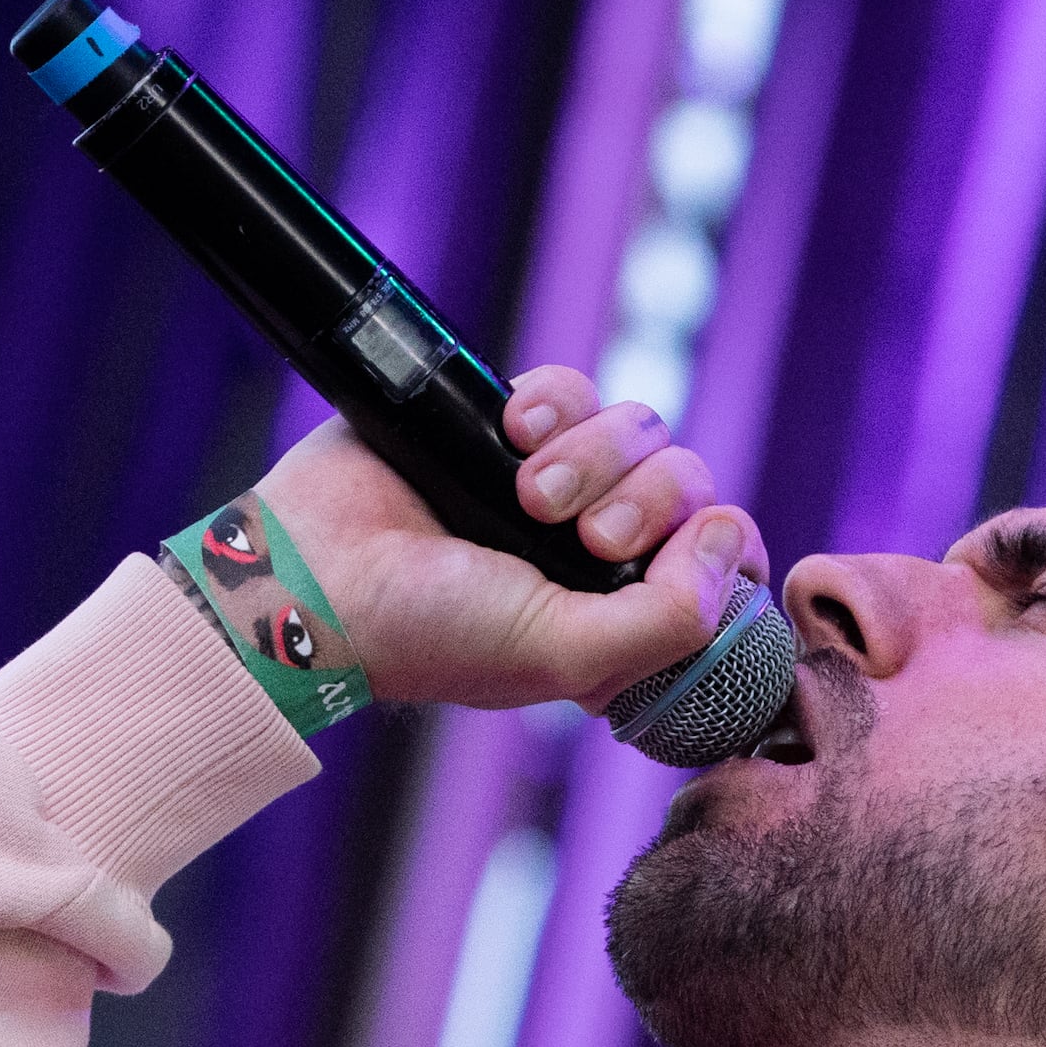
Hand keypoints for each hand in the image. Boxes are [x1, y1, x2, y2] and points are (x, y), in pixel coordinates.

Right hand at [253, 367, 762, 714]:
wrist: (320, 572)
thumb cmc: (432, 633)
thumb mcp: (567, 658)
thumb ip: (671, 620)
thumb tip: (725, 535)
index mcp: (619, 615)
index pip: (720, 564)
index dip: (718, 547)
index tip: (680, 553)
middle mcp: (593, 551)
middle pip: (685, 483)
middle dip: (646, 500)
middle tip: (586, 535)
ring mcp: (553, 484)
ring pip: (637, 428)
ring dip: (594, 452)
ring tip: (528, 488)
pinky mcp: (506, 427)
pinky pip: (574, 388)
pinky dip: (553, 402)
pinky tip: (511, 432)